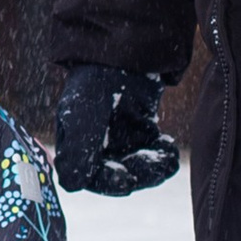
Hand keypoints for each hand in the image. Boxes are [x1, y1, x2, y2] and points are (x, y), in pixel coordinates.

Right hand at [53, 63, 180, 197]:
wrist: (124, 54)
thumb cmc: (94, 82)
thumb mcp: (80, 115)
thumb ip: (76, 151)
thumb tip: (72, 187)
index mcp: (75, 147)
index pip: (90, 178)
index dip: (108, 183)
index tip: (127, 180)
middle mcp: (96, 149)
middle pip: (118, 178)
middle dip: (138, 174)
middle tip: (153, 163)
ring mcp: (120, 143)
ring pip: (138, 170)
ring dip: (154, 168)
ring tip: (166, 154)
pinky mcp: (141, 135)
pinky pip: (152, 157)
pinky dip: (163, 157)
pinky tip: (168, 146)